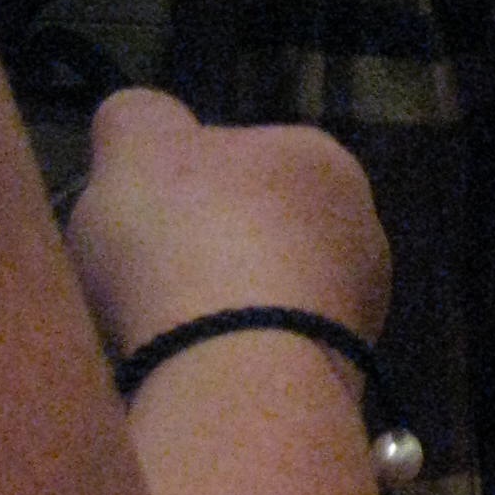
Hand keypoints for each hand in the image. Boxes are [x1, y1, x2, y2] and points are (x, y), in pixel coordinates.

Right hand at [65, 90, 389, 360]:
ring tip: (155, 334)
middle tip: (136, 281)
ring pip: (263, 300)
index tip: (136, 216)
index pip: (244, 158)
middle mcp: (359, 229)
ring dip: (215, 313)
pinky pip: (264, 357)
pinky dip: (227, 361)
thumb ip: (138, 118)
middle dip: (202, 254)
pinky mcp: (339, 376)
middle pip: (256, 233)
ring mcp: (358, 309)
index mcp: (322, 161)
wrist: (237, 365)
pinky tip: (188, 373)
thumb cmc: (187, 234)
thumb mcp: (137, 144)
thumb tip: (140, 119)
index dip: (179, 184)